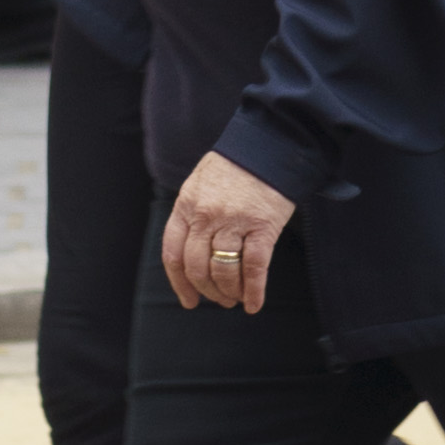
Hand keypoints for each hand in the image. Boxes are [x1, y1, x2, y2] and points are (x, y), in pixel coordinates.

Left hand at [158, 149, 298, 311]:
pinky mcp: (262, 225)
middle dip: (207, 291)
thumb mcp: (201, 182)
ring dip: (229, 292)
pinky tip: (254, 304)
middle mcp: (206, 215)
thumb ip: (192, 212)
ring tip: (236, 300)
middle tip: (219, 300)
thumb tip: (192, 249)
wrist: (270, 141)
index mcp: (187, 205)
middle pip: (197, 267)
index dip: (179, 283)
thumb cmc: (237, 164)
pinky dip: (254, 290)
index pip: (173, 254)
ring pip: (224, 270)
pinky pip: (254, 267)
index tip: (188, 300)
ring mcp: (233, 221)